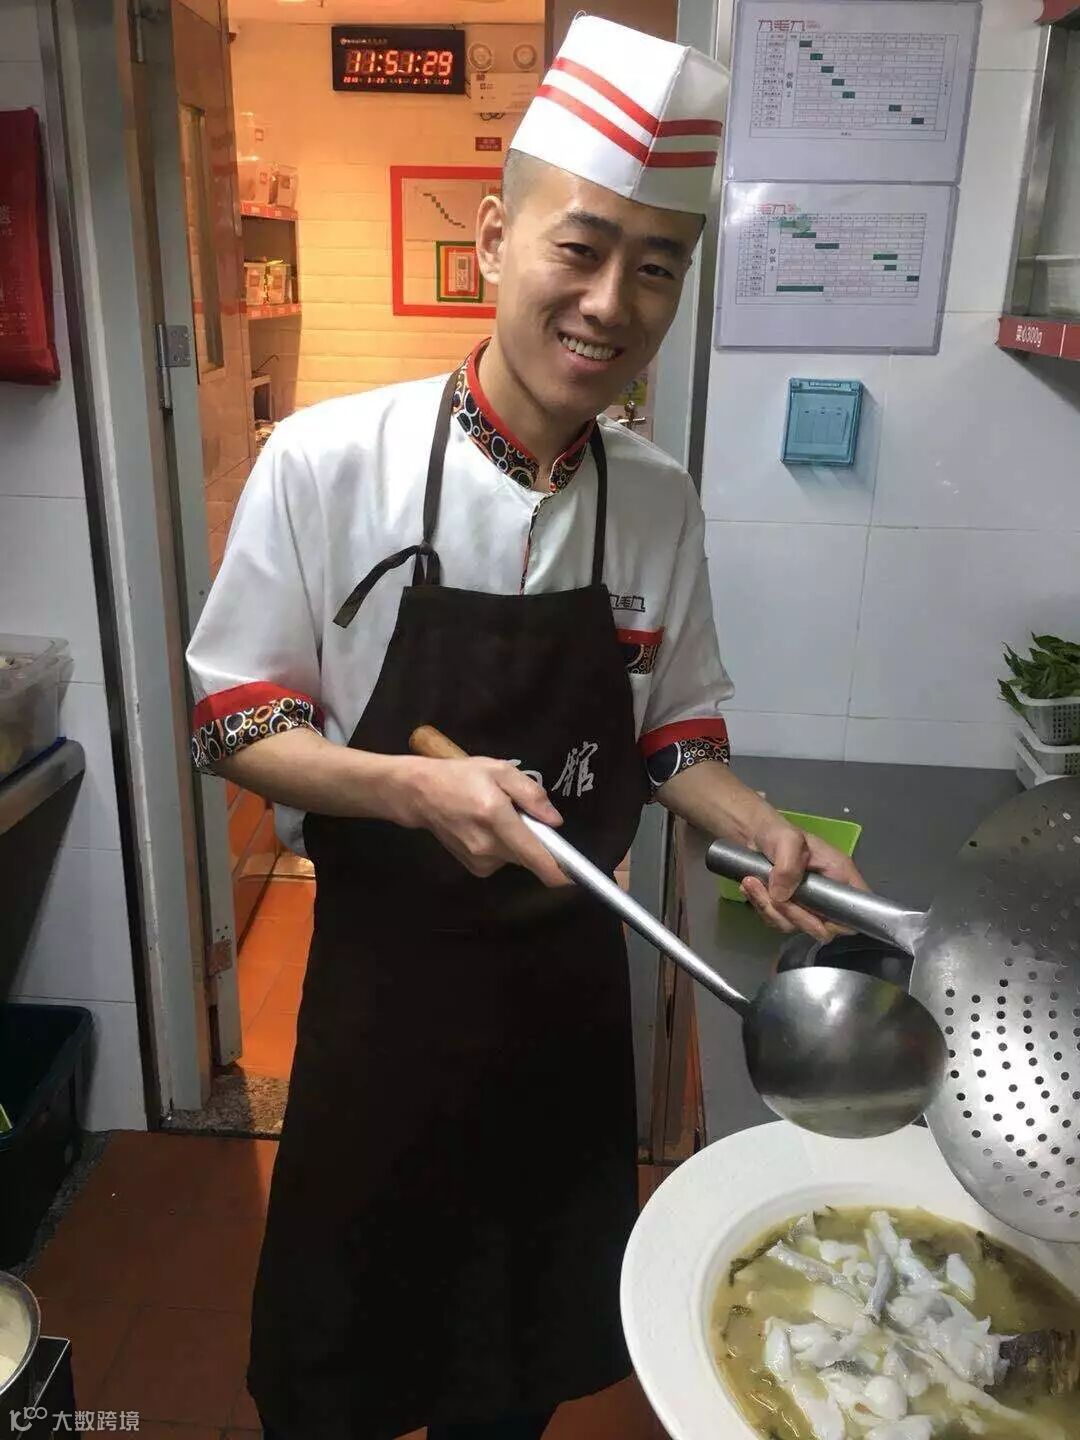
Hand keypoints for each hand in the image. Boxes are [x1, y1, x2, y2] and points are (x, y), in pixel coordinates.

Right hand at [389, 756, 569, 887]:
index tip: (577, 878)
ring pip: (517, 858)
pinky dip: (503, 847)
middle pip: (530, 857)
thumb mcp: (499, 770)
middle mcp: (488, 846)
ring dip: (518, 842)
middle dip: (537, 842)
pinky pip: (503, 860)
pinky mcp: (475, 867)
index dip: (559, 872)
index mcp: (496, 818)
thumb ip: (530, 794)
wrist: (419, 795)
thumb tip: (555, 821)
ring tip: (497, 818)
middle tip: (522, 816)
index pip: (535, 856)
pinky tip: (486, 829)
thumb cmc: (461, 777)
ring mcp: (479, 860)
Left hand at [741, 818, 868, 940]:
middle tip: (771, 894)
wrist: (756, 835)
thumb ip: (788, 866)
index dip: (840, 920)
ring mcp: (807, 905)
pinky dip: (761, 907)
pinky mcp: (788, 909)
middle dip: (793, 915)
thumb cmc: (779, 833)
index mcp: (840, 875)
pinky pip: (777, 920)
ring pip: (794, 925)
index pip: (856, 910)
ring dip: (770, 909)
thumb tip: (782, 897)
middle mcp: (827, 895)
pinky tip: (750, 887)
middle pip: (821, 927)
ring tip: (751, 882)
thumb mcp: (787, 840)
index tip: (814, 912)